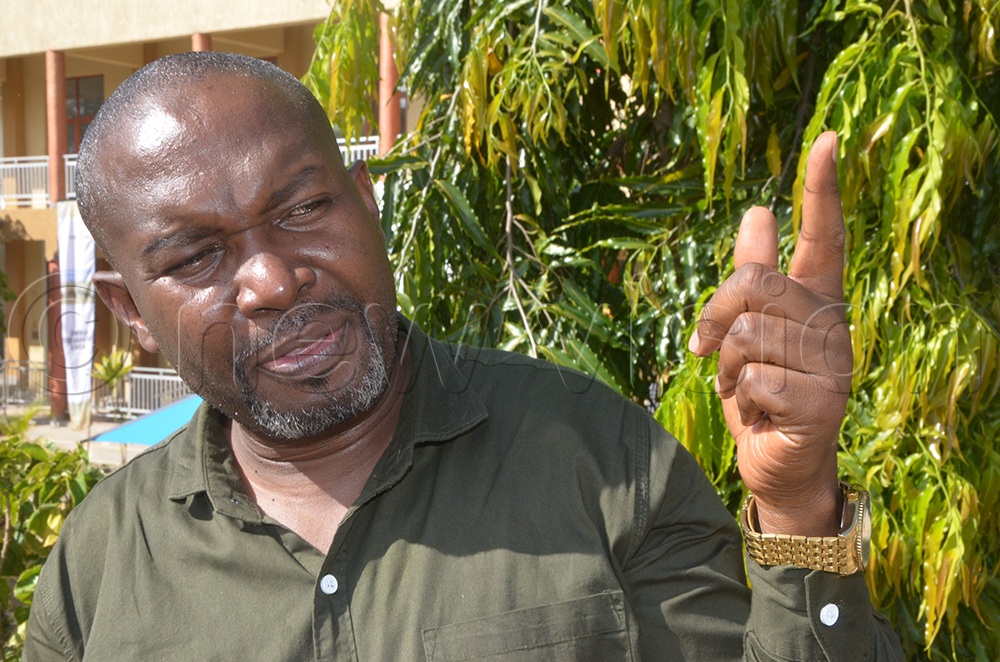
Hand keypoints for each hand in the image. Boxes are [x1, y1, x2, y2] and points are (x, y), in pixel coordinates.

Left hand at [688, 131, 851, 535]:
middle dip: (714, 314)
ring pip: (746, 333)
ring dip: (725, 366)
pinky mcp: (821, 403)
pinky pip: (752, 375)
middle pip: (754, 283)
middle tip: (707, 349)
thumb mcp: (748, 332)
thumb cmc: (762, 394)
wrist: (778, 466)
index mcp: (816, 303)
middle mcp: (832, 326)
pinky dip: (740, 395)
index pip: (825, 237)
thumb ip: (753, 277)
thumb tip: (759, 210)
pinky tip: (759, 413)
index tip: (826, 139)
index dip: (821, 190)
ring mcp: (832, 365)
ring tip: (745, 389)